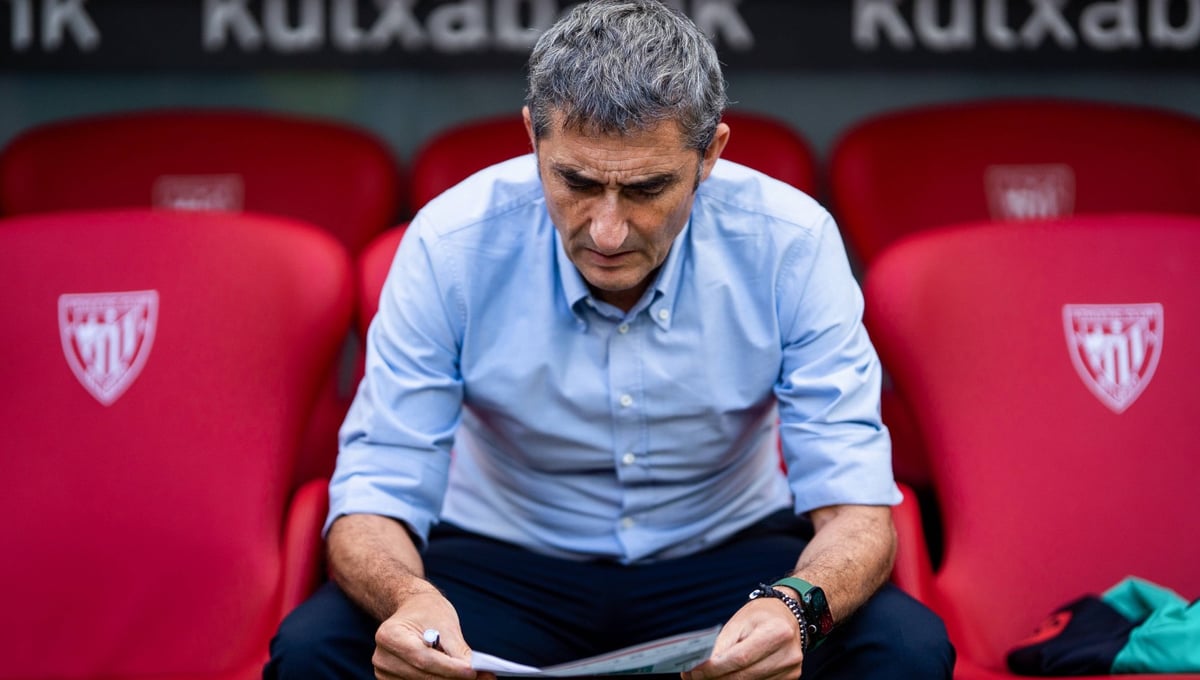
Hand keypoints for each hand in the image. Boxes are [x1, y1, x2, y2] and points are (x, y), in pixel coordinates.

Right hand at [372, 591, 488, 679]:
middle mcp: (382, 657)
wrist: (411, 610)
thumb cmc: (427, 612)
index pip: (423, 658)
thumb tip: (474, 672)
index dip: (448, 668)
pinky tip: (455, 677)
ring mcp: (385, 673)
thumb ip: (458, 650)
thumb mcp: (445, 623)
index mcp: (389, 635)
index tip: (472, 672)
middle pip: (423, 676)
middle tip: (483, 678)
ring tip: (474, 677)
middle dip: (453, 679)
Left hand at [682, 598, 804, 679]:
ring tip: (712, 676)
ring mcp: (791, 668)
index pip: (739, 658)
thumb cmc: (761, 615)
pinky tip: (730, 675)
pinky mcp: (791, 677)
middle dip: (717, 678)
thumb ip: (722, 644)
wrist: (787, 615)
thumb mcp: (738, 622)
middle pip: (744, 675)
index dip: (714, 668)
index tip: (695, 672)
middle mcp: (787, 653)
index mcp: (776, 632)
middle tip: (698, 677)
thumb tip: (702, 666)